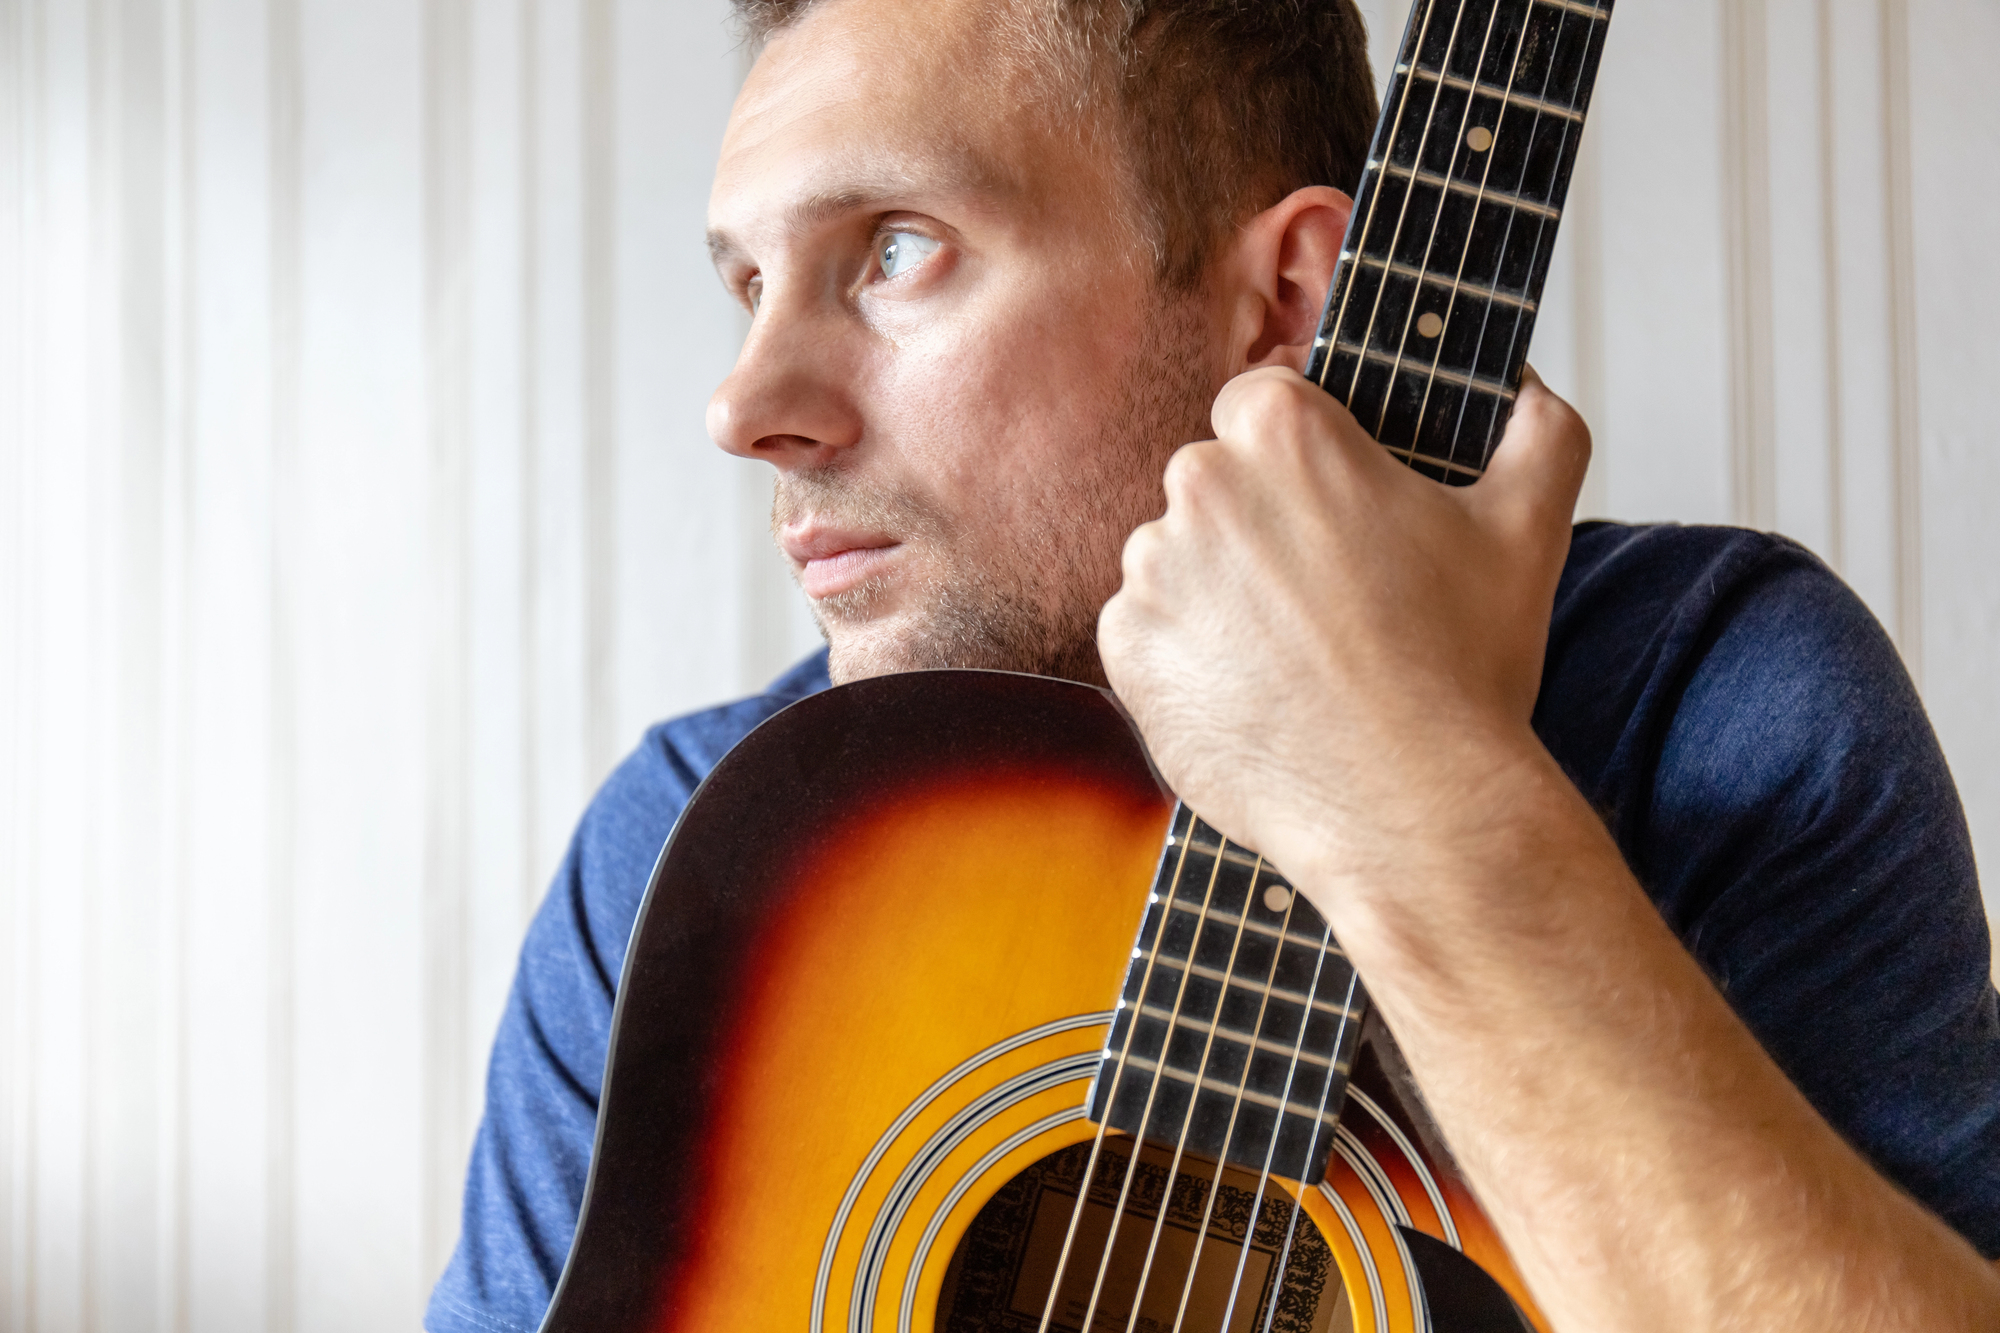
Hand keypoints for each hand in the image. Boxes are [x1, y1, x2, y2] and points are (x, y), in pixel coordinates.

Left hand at [1097, 364, 1589, 894]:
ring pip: (1176, 559)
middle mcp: (1200, 486)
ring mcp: (1153, 571)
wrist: (1409, 808)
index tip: (1329, 505)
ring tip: (1295, 655)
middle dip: (1259, 524)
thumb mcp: (1530, 527)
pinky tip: (1254, 692)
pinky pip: (1146, 632)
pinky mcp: (1124, 650)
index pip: (1259, 400)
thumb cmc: (1464, 670)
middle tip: (1327, 596)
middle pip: (1214, 481)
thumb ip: (1537, 430)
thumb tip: (1525, 389)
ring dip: (1219, 593)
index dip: (1298, 453)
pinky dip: (1186, 658)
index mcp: (1284, 432)